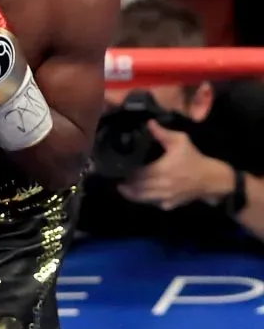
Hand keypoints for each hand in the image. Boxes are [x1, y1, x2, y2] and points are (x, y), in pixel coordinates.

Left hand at [117, 120, 231, 209]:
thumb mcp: (181, 142)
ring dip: (130, 194)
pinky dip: (144, 199)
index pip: (137, 174)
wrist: (212, 179)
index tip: (117, 167)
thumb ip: (162, 133)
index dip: (126, 172)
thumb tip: (148, 123)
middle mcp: (162, 186)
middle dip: (125, 183)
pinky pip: (152, 203)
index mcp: (162, 170)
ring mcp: (165, 198)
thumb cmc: (195, 159)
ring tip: (121, 187)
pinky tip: (138, 192)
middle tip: (115, 177)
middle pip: (136, 187)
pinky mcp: (169, 205)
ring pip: (141, 198)